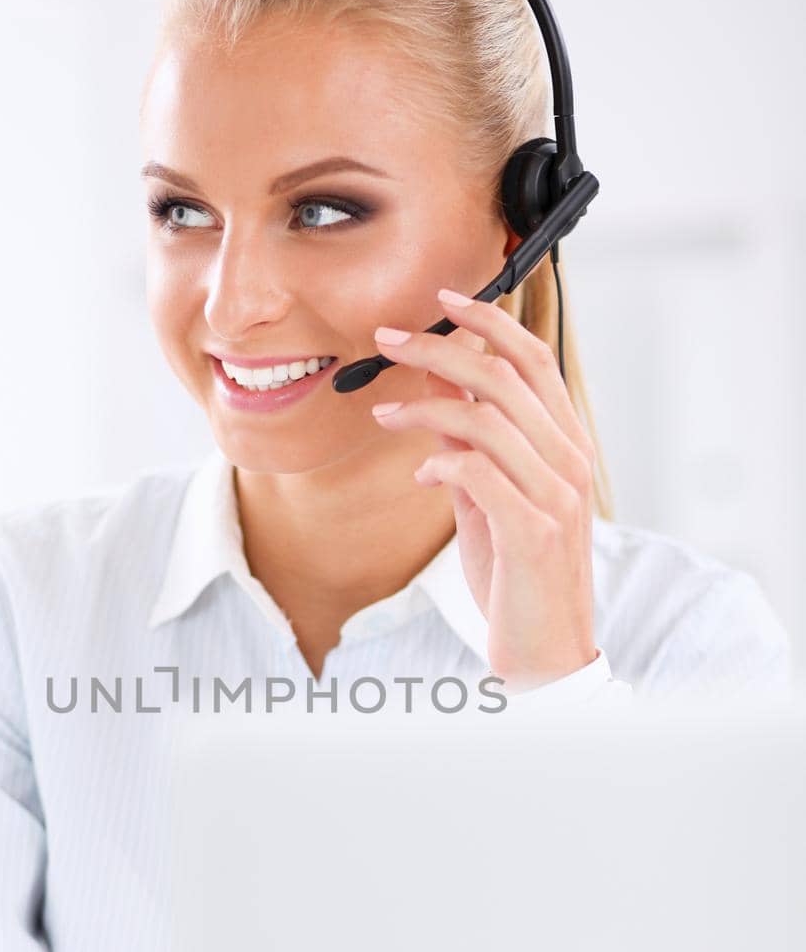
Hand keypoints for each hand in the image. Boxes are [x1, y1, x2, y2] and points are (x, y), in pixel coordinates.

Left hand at [371, 288, 597, 691]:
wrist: (545, 651)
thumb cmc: (516, 576)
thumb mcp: (488, 501)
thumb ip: (470, 448)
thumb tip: (435, 392)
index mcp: (565, 446)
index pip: (534, 360)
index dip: (489, 323)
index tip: (441, 301)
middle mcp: (569, 462)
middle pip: (505, 376)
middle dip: (439, 349)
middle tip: (386, 340)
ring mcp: (557, 497)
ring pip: (489, 418)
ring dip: (424, 405)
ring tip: (382, 413)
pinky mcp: (534, 532)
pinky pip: (479, 473)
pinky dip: (441, 462)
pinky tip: (420, 473)